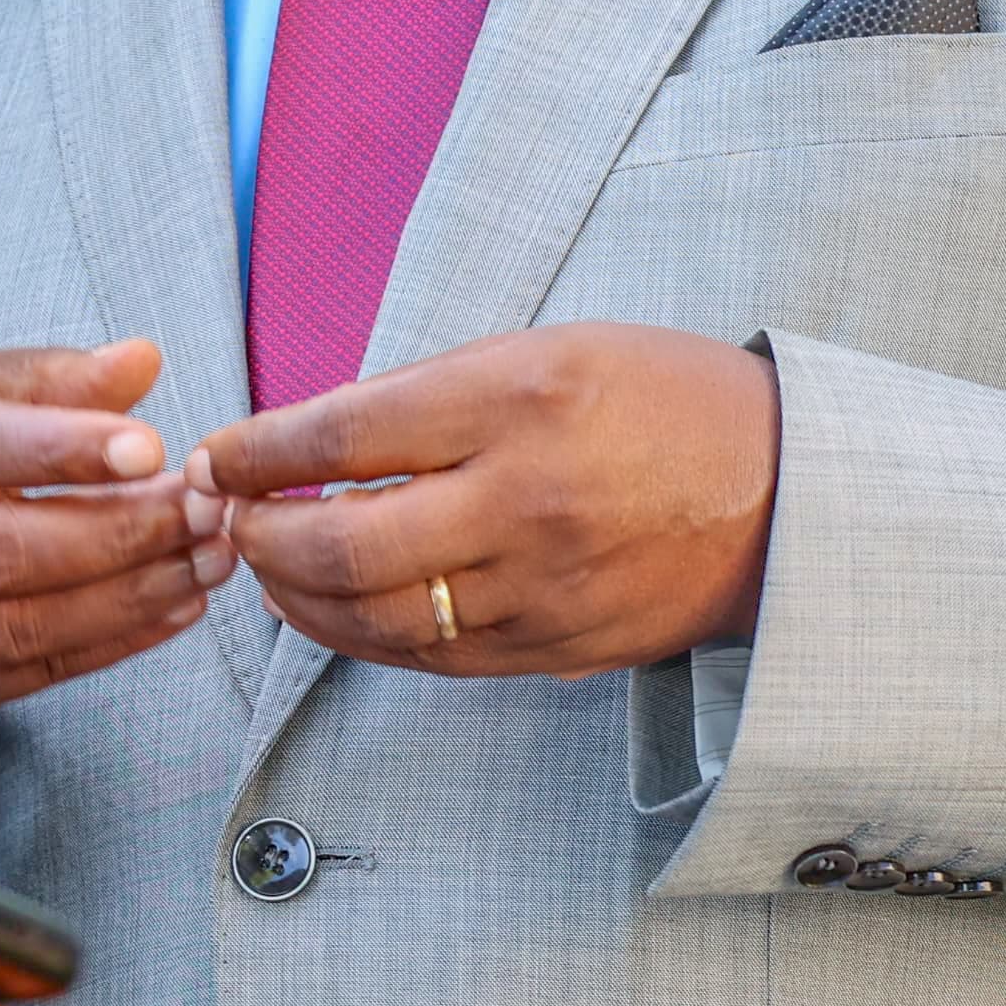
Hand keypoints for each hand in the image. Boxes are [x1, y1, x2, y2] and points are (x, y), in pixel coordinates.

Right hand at [0, 339, 233, 720]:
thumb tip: (140, 361)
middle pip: (1, 551)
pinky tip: (174, 605)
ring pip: (24, 625)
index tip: (149, 447)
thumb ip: (38, 378)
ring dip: (135, 595)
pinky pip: (32, 673)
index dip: (61, 450)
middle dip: (121, 532)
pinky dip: (116, 643)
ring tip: (209, 557)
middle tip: (206, 508)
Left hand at [194, 323, 776, 677]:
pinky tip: (332, 609)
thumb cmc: (663, 400)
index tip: (219, 455)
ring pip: (374, 616)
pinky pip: (427, 657)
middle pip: (343, 543)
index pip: (345, 434)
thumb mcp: (548, 348)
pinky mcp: (555, 649)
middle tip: (231, 521)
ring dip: (296, 596)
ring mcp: (541, 588)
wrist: (786, 493)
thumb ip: (430, 394)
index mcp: (518, 399)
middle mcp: (524, 499)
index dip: (258, 452)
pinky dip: (360, 636)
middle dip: (261, 537)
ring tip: (267, 567)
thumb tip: (309, 437)